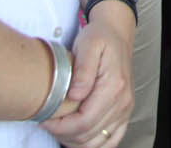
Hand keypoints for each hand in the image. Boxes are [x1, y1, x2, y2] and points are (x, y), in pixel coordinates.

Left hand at [41, 11, 134, 146]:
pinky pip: (112, 140)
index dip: (61, 127)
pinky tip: (78, 137)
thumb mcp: (88, 45)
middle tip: (48, 124)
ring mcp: (125, 110)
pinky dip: (93, 144)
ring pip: (99, 143)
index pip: (84, 121)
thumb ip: (83, 69)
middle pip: (89, 135)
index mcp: (114, 87)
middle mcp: (123, 102)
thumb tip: (75, 95)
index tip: (45, 120)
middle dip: (64, 135)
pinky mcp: (124, 113)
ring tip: (60, 129)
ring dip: (76, 142)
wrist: (116, 33)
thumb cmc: (100, 37)